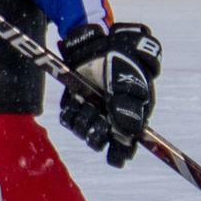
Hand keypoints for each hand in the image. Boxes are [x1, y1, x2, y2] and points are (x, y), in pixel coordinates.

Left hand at [58, 21, 160, 166]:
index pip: (127, 142)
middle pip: (103, 141)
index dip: (122, 152)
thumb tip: (129, 132)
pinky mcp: (75, 103)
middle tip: (98, 118)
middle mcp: (111, 116)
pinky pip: (69, 119)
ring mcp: (93, 110)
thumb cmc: (122, 59)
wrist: (99, 41)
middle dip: (99, 134)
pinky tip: (76, 101)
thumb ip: (130, 108)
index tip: (116, 159)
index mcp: (132, 113)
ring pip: (85, 132)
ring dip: (84, 122)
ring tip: (88, 104)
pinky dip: (71, 113)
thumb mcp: (131, 82)